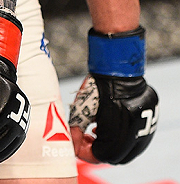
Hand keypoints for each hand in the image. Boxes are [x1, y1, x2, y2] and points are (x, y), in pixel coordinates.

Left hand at [69, 25, 158, 163]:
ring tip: (97, 131)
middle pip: (117, 156)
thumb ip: (77, 129)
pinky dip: (124, 136)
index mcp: (119, 132)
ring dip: (112, 145)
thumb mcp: (83, 107)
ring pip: (130, 148)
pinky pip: (139, 136)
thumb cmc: (97, 85)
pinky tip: (111, 124)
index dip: (88, 153)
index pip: (104, 156)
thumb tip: (73, 144)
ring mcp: (146, 126)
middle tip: (87, 139)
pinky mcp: (151, 117)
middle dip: (100, 150)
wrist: (117, 66)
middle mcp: (136, 133)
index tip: (78, 145)